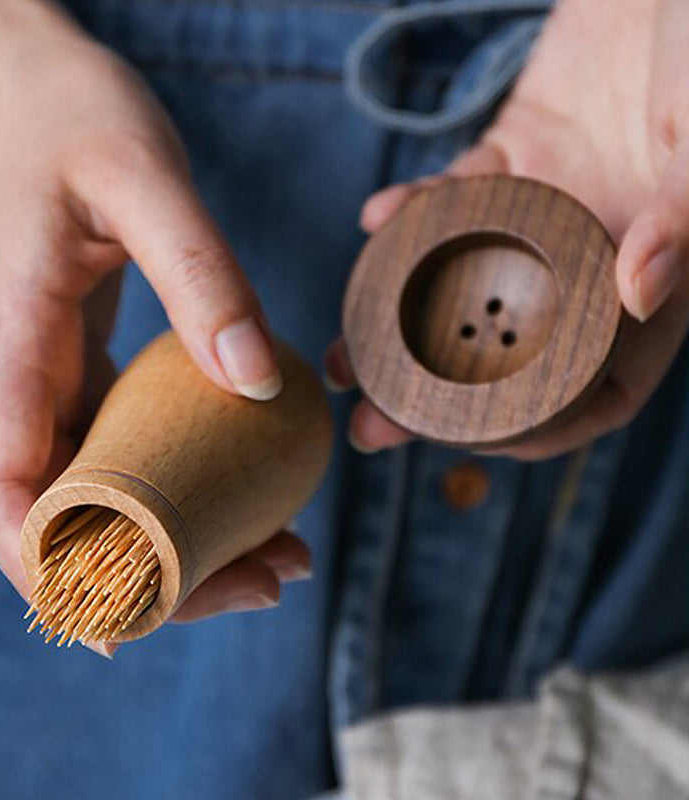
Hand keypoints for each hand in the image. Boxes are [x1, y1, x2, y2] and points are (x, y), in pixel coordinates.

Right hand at [0, 2, 308, 652]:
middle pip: (64, 510)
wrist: (40, 93)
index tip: (117, 621)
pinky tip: (241, 495)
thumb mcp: (146, 181)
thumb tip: (260, 384)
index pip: (2, 481)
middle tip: (260, 587)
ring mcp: (48, 374)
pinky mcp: (83, 365)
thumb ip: (202, 278)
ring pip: (99, 488)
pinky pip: (124, 449)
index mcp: (11, 337)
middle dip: (150, 570)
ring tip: (275, 560)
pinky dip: (179, 488)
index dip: (46, 565)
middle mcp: (19, 372)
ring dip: (177, 539)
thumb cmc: (77, 121)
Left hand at [327, 0, 688, 459]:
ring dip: (397, 322)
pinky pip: (452, 200)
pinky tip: (377, 220)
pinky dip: (412, 213)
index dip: (544, 429)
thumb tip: (643, 293)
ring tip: (341, 355)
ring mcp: (546, 211)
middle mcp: (590, 256)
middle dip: (436, 397)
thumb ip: (686, 214)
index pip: (601, 385)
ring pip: (463, 286)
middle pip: (508, 352)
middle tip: (372, 426)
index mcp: (649, 276)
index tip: (471, 450)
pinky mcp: (510, 158)